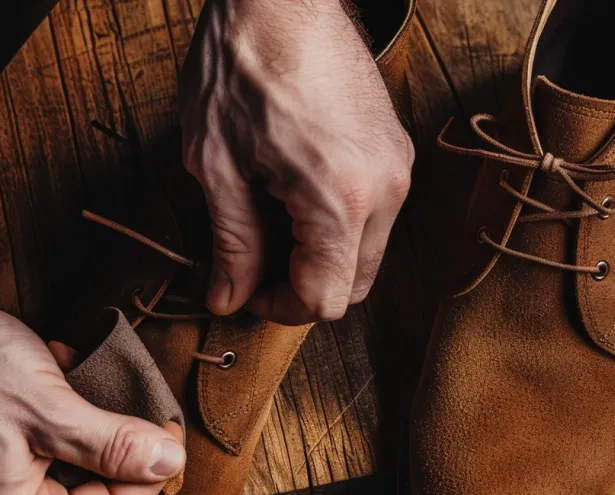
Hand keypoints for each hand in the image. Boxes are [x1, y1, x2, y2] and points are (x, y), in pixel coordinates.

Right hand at [0, 280, 184, 494]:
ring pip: (54, 466)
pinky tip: (49, 371)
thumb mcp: (49, 405)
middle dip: (111, 445)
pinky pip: (23, 449)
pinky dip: (45, 414)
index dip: (150, 476)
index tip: (167, 432)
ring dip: (79, 422)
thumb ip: (113, 444)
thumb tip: (169, 465)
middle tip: (127, 401)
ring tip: (79, 375)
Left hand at [179, 0, 413, 323]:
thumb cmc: (240, 67)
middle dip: (302, 286)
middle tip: (254, 262)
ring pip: (367, 252)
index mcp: (338, 200)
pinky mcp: (397, 147)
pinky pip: (374, 214)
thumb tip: (228, 298)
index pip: (324, 299)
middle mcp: (385, 190)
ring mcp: (398, 167)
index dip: (278, 308)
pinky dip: (337, 224)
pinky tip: (292, 192)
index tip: (245, 289)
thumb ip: (231, 243)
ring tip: (269, 218)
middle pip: (355, 285)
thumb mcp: (216, 166)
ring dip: (320, 255)